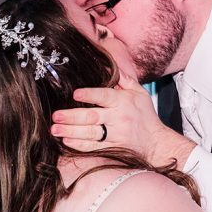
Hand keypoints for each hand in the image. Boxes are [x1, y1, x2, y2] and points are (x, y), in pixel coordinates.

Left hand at [50, 70, 195, 166]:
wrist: (156, 143)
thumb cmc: (146, 115)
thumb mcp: (139, 93)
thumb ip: (124, 80)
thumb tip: (109, 64)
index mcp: (123, 102)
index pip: (105, 96)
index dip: (90, 95)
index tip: (75, 94)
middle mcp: (118, 118)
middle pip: (93, 117)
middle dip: (72, 116)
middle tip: (55, 115)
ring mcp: (116, 135)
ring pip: (91, 133)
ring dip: (71, 131)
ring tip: (54, 129)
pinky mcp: (113, 148)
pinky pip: (94, 147)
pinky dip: (80, 145)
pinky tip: (66, 141)